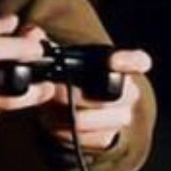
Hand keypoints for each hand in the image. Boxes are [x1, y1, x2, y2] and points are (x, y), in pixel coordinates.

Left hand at [23, 25, 150, 151]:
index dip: (128, 61)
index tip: (113, 61)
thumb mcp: (59, 57)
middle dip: (75, 94)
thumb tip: (32, 32)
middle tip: (52, 92)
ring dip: (63, 116)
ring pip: (91, 119)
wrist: (74, 108)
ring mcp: (121, 117)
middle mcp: (128, 92)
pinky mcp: (107, 138)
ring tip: (47, 109)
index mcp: (121, 66)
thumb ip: (44, 42)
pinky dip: (62, 132)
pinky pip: (84, 138)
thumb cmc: (69, 76)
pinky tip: (53, 123)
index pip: (137, 61)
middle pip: (108, 96)